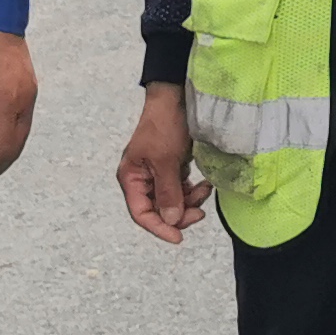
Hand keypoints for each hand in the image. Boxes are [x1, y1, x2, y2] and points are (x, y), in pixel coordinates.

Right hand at [116, 82, 211, 240]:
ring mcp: (157, 173)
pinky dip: (192, 191)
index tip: (179, 237)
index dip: (159, 228)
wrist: (177, 97)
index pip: (141, 214)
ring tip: (204, 190)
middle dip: (179, 213)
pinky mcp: (172, 168)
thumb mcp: (166, 160)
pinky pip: (181, 189)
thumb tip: (171, 221)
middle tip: (200, 212)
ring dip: (189, 201)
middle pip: (158, 210)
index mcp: (131, 178)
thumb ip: (167, 193)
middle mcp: (141, 178)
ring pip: (173, 201)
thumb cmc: (165, 124)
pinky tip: (204, 184)